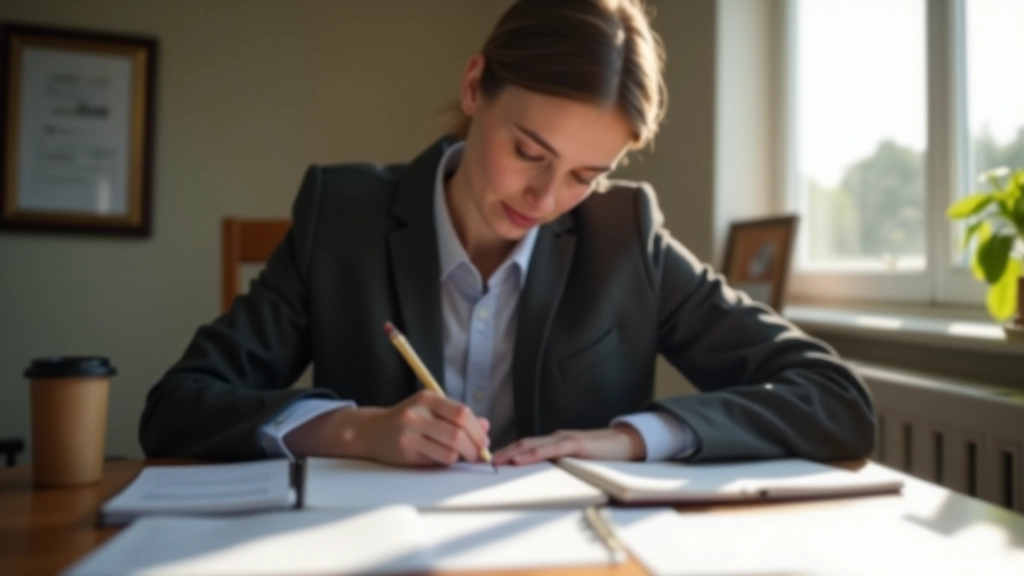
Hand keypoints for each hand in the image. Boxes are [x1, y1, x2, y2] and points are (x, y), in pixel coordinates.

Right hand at [284, 391, 490, 466]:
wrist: (371, 431)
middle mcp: (417, 412)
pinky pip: (436, 459)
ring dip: (461, 457)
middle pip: (458, 432)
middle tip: (478, 455)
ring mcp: (409, 431)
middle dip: (474, 447)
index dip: (477, 429)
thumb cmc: (407, 421)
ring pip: (449, 449)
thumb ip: (457, 417)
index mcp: (428, 398)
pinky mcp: (405, 449)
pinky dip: (446, 461)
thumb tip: (486, 425)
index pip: (461, 412)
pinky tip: (443, 458)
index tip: (484, 441)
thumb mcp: (431, 411)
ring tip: (462, 457)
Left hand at [491, 425, 645, 465]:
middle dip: (502, 453)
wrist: (628, 444)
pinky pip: (550, 449)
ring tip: (494, 462)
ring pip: (532, 444)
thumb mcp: (576, 461)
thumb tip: (539, 479)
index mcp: (554, 443)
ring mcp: (565, 439)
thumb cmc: (603, 454)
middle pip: (522, 443)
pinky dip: (532, 454)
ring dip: (511, 453)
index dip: (506, 453)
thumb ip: (559, 465)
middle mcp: (556, 438)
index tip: (488, 463)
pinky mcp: (576, 445)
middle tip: (480, 462)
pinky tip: (519, 460)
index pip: (525, 446)